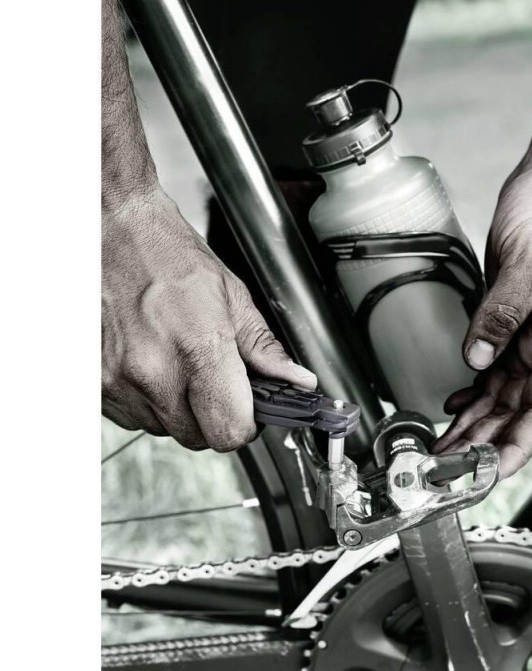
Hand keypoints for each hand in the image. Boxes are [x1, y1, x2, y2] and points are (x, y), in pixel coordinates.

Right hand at [102, 188, 316, 450]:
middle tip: (216, 380)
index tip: (251, 409)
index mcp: (199, 347)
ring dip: (179, 409)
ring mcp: (118, 382)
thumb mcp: (231, 295)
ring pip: (164, 429)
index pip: (230, 429)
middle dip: (214, 415)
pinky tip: (151, 363)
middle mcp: (153, 372)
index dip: (247, 424)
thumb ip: (264, 348)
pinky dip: (147, 401)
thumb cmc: (167, 256)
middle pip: (199, 436)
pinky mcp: (94, 385)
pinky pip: (132, 417)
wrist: (109, 233)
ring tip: (177, 361)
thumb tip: (297, 381)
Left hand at [432, 158, 531, 477]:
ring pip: (499, 394)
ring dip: (473, 424)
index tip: (490, 472)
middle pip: (516, 410)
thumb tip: (477, 359)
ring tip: (442, 449)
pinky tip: (453, 402)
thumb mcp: (530, 258)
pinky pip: (490, 365)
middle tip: (447, 472)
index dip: (519, 445)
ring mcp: (526, 331)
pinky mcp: (507, 316)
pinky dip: (471, 390)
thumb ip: (504, 311)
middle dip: (484, 445)